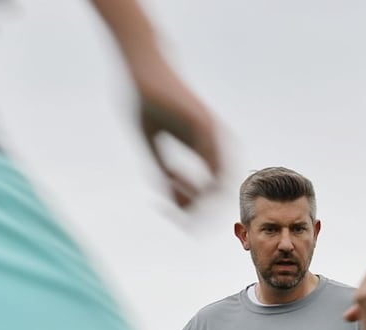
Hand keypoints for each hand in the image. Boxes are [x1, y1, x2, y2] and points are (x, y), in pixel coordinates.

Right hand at [130, 58, 221, 209]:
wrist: (145, 70)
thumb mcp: (153, 147)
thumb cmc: (148, 104)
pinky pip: (208, 156)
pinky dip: (195, 175)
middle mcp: (213, 141)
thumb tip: (173, 203)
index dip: (195, 206)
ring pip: (219, 176)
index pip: (211, 187)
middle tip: (184, 223)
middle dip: (204, 209)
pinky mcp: (203, 121)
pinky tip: (175, 181)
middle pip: (220, 186)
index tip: (175, 215)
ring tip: (181, 207)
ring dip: (201, 197)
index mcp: (204, 148)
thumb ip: (164, 173)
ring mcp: (211, 131)